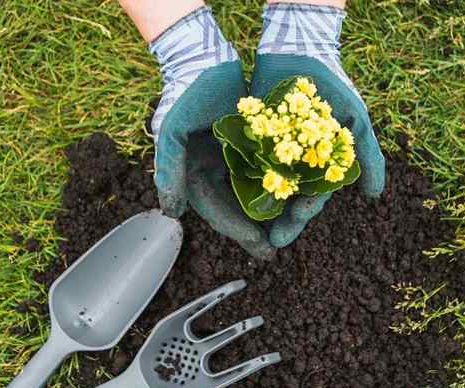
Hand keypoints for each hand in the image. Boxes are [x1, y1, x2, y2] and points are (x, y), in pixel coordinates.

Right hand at [149, 7, 274, 258]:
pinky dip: (276, 185)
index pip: (216, 210)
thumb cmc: (186, 93)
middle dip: (254, 230)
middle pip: (235, 208)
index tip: (259, 246)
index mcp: (193, 174)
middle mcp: (212, 172)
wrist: (204, 59)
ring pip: (251, 194)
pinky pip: (263, 172)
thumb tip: (170, 212)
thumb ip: (170, 168)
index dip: (237, 230)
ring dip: (268, 212)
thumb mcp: (172, 130)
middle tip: (274, 250)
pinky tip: (294, 196)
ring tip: (288, 229)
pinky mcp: (248, 146)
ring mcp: (230, 160)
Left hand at [250, 3, 385, 246]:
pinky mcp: (252, 142)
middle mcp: (296, 164)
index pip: (312, 198)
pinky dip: (241, 183)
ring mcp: (273, 154)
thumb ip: (366, 157)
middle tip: (270, 242)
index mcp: (320, 166)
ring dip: (260, 211)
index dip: (303, 214)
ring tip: (249, 229)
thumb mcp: (356, 123)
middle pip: (287, 200)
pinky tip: (232, 198)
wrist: (300, 55)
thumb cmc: (333, 89)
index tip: (294, 224)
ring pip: (265, 189)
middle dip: (280, 221)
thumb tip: (376, 196)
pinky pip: (245, 167)